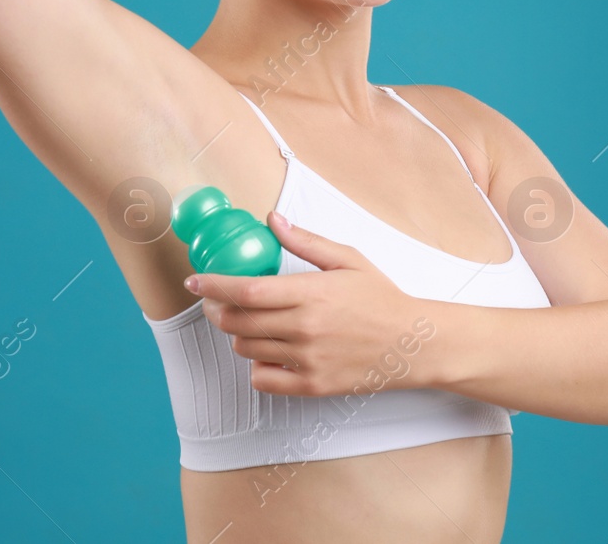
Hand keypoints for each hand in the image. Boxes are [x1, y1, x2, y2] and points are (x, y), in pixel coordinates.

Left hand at [191, 212, 424, 397]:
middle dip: (218, 309)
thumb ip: (306, 242)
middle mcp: (304, 328)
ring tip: (251, 323)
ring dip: (239, 335)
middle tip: (217, 301)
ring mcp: (307, 360)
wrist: (412, 344)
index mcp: (311, 293)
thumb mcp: (348, 260)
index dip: (213, 285)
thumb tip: (273, 220)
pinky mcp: (311, 385)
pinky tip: (268, 352)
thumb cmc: (381, 298)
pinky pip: (263, 380)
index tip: (195, 281)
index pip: (246, 291)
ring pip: (246, 350)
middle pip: (238, 322)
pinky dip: (256, 367)